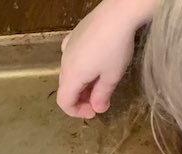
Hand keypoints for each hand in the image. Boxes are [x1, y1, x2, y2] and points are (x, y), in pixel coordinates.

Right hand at [57, 0, 140, 117]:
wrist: (118, 13)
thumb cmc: (115, 48)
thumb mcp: (112, 77)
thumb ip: (102, 96)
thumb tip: (98, 109)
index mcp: (71, 77)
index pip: (64, 102)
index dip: (77, 112)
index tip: (94, 112)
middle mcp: (64, 63)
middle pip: (66, 88)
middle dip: (81, 98)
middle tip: (100, 99)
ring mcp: (67, 48)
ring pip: (70, 72)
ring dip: (82, 82)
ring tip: (100, 81)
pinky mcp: (74, 35)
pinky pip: (72, 56)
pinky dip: (80, 65)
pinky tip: (93, 60)